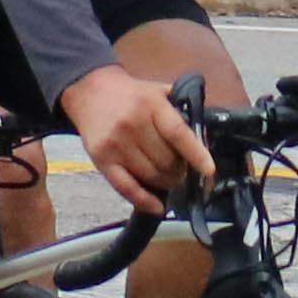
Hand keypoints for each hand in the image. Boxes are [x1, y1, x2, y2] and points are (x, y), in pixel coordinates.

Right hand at [62, 56, 213, 213]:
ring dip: (166, 182)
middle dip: (180, 170)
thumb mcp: (158, 91)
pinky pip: (126, 187)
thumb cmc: (129, 94)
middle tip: (182, 170)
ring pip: (150, 175)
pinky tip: (158, 207)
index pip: (178, 133)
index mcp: (150, 104)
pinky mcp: (102, 160)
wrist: (89, 91)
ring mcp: (115, 144)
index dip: (196, 154)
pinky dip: (144, 201)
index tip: (209, 170)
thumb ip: (181, 109)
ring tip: (169, 178)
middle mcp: (132, 124)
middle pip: (166, 160)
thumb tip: (205, 137)